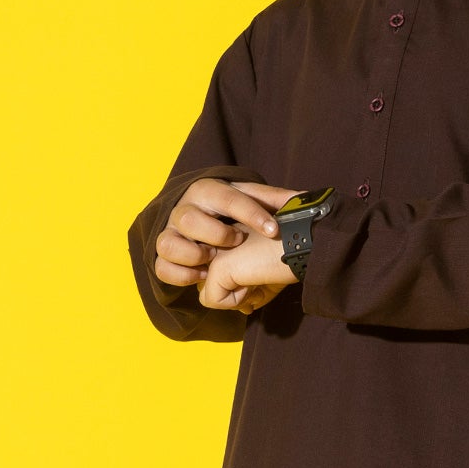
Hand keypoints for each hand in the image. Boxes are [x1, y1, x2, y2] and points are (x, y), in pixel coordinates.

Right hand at [152, 177, 295, 290]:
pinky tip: (202, 276)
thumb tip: (306, 198)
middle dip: (217, 235)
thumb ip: (275, 200)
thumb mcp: (253, 200)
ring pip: (168, 244)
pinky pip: (162, 267)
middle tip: (238, 243)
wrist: (200, 215)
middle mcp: (185, 209)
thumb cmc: (233, 211)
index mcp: (208, 191)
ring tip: (215, 263)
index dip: (251, 214)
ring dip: (194, 256)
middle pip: (189, 219)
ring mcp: (170, 233)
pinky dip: (180, 275)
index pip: (228, 198)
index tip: (274, 230)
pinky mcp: (165, 255)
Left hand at [197, 223, 295, 313]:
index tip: (260, 277)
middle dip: (235, 294)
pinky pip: (214, 301)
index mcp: (222, 240)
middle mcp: (213, 242)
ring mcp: (212, 252)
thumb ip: (250, 290)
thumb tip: (244, 308)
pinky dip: (238, 301)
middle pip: (209, 287)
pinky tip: (254, 279)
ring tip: (257, 277)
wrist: (302, 243)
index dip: (237, 288)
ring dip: (237, 297)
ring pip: (209, 295)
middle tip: (258, 279)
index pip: (215, 277)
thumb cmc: (288, 254)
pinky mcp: (218, 265)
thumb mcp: (266, 273)